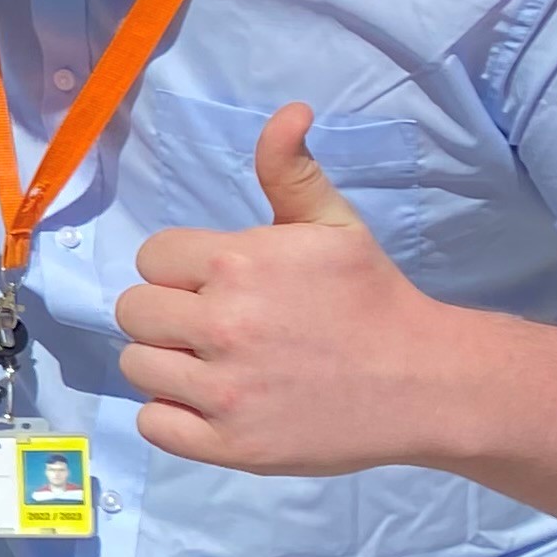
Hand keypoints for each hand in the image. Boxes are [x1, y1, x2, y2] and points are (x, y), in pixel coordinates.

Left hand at [115, 105, 462, 477]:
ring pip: (137, 365)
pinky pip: (152, 423)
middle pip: (133, 312)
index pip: (151, 258)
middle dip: (168, 315)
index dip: (179, 270)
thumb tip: (288, 112)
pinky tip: (214, 402)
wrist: (423, 381)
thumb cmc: (370, 297)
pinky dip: (174, 417)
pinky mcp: (228, 444)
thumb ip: (290, 170)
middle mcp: (222, 325)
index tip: (219, 284)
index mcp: (237, 264)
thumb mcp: (333, 225)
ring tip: (218, 364)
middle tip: (216, 325)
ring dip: (168, 365)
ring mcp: (223, 390)